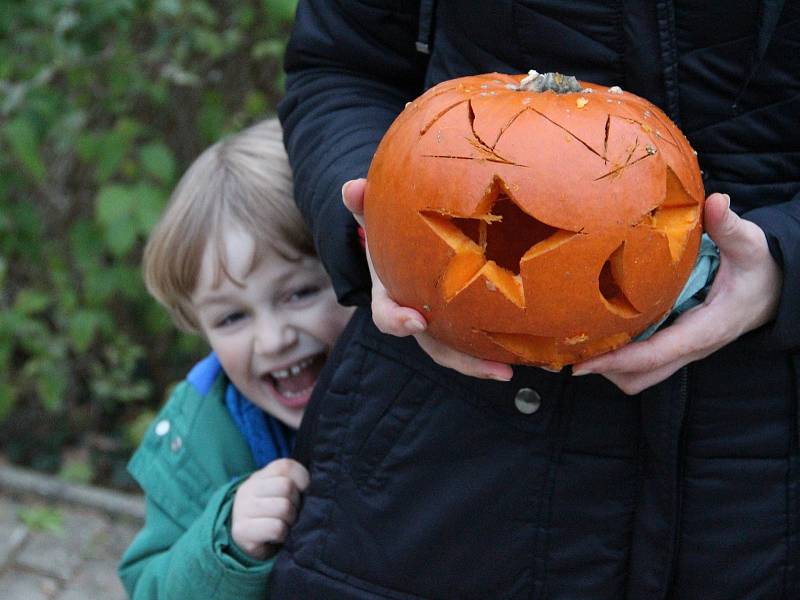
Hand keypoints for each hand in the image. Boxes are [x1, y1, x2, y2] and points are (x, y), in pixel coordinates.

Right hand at [230, 458, 309, 559]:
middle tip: (293, 513)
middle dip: (297, 503)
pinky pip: (276, 528)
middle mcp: (249, 489)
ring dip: (291, 520)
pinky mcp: (242, 530)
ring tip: (285, 524)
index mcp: (261, 476)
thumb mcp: (281, 494)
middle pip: (286, 486)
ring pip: (283, 508)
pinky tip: (278, 536)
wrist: (249, 542)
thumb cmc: (274, 514)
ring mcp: (243, 509)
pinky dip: (283, 534)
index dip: (302, 479)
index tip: (303, 492)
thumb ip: (295, 484)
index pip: (286, 466)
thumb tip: (317, 488)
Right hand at [342, 178, 512, 380]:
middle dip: (460, 361)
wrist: (402, 247)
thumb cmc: (390, 232)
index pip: (388, 315)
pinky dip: (501, 348)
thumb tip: (352, 187)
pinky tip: (532, 351)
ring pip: (460, 351)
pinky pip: (480, 340)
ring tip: (510, 370)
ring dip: (483, 364)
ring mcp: (442, 326)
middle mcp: (418, 319)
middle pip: (434, 346)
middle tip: (491, 369)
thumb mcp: (374, 217)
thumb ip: (364, 205)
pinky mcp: (463, 325)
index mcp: (392, 297)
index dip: (399, 321)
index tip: (416, 321)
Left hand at [572, 192, 782, 393]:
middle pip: (639, 378)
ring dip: (609, 368)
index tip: (583, 363)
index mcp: (705, 329)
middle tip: (568, 351)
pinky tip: (597, 333)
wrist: (778, 289)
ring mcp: (682, 351)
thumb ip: (730, 226)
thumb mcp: (750, 245)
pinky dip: (619, 358)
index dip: (617, 361)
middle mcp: (691, 348)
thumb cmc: (760, 268)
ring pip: (639, 377)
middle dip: (604, 370)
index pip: (654, 355)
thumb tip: (717, 201)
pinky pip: (643, 363)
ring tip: (576, 343)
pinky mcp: (676, 345)